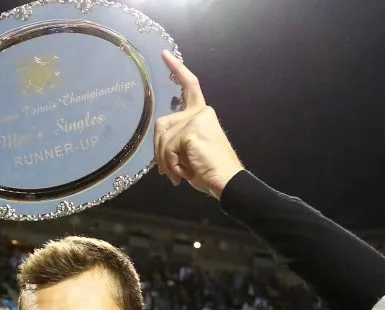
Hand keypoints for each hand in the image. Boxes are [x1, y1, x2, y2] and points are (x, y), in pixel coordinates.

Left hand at [153, 51, 243, 197]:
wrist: (226, 180)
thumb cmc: (208, 168)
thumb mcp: (188, 150)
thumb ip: (175, 138)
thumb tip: (158, 142)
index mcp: (202, 113)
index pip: (189, 86)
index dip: (177, 69)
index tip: (164, 55)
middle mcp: (200, 111)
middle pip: (162, 124)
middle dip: (159, 150)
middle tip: (168, 170)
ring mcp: (197, 119)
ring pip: (162, 138)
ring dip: (165, 161)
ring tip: (178, 174)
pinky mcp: (191, 130)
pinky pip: (167, 148)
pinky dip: (171, 165)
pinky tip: (182, 174)